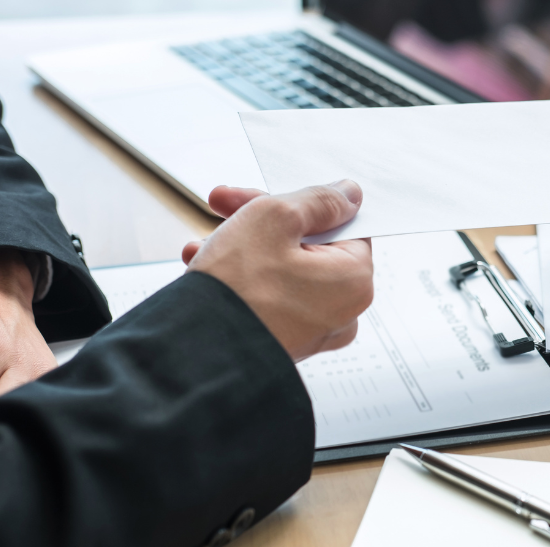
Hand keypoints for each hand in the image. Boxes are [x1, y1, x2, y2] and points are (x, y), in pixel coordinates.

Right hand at [183, 182, 373, 360]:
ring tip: (205, 242)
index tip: (267, 196)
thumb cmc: (237, 291)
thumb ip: (318, 200)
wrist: (194, 354)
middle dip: (262, 222)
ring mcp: (314, 331)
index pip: (339, 223)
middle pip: (308, 245)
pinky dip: (244, 279)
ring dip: (244, 247)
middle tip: (226, 207)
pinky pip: (271, 297)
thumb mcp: (276, 218)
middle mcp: (343, 311)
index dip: (298, 204)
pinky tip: (207, 265)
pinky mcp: (285, 341)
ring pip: (284, 269)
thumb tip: (347, 195)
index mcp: (355, 280)